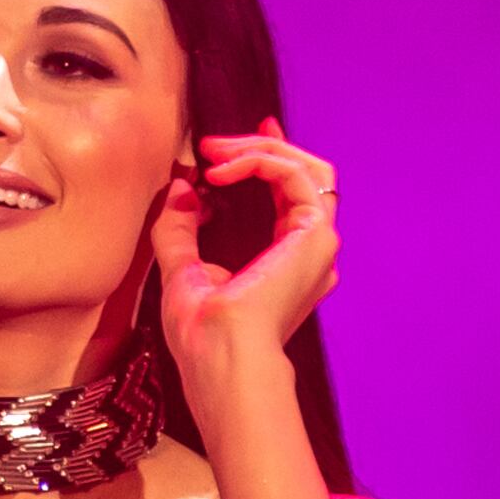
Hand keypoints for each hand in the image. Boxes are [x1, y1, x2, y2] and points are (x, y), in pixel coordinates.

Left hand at [150, 116, 336, 382]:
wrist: (220, 353)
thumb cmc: (202, 332)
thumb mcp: (181, 270)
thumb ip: (181, 230)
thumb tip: (182, 189)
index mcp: (289, 261)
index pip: (291, 196)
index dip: (268, 159)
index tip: (231, 145)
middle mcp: (312, 251)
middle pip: (304, 176)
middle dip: (259, 147)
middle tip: (212, 145)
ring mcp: (319, 243)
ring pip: (309, 169)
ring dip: (259, 148)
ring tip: (214, 151)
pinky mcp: (316, 234)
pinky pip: (294, 176)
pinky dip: (258, 161)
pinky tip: (219, 173)